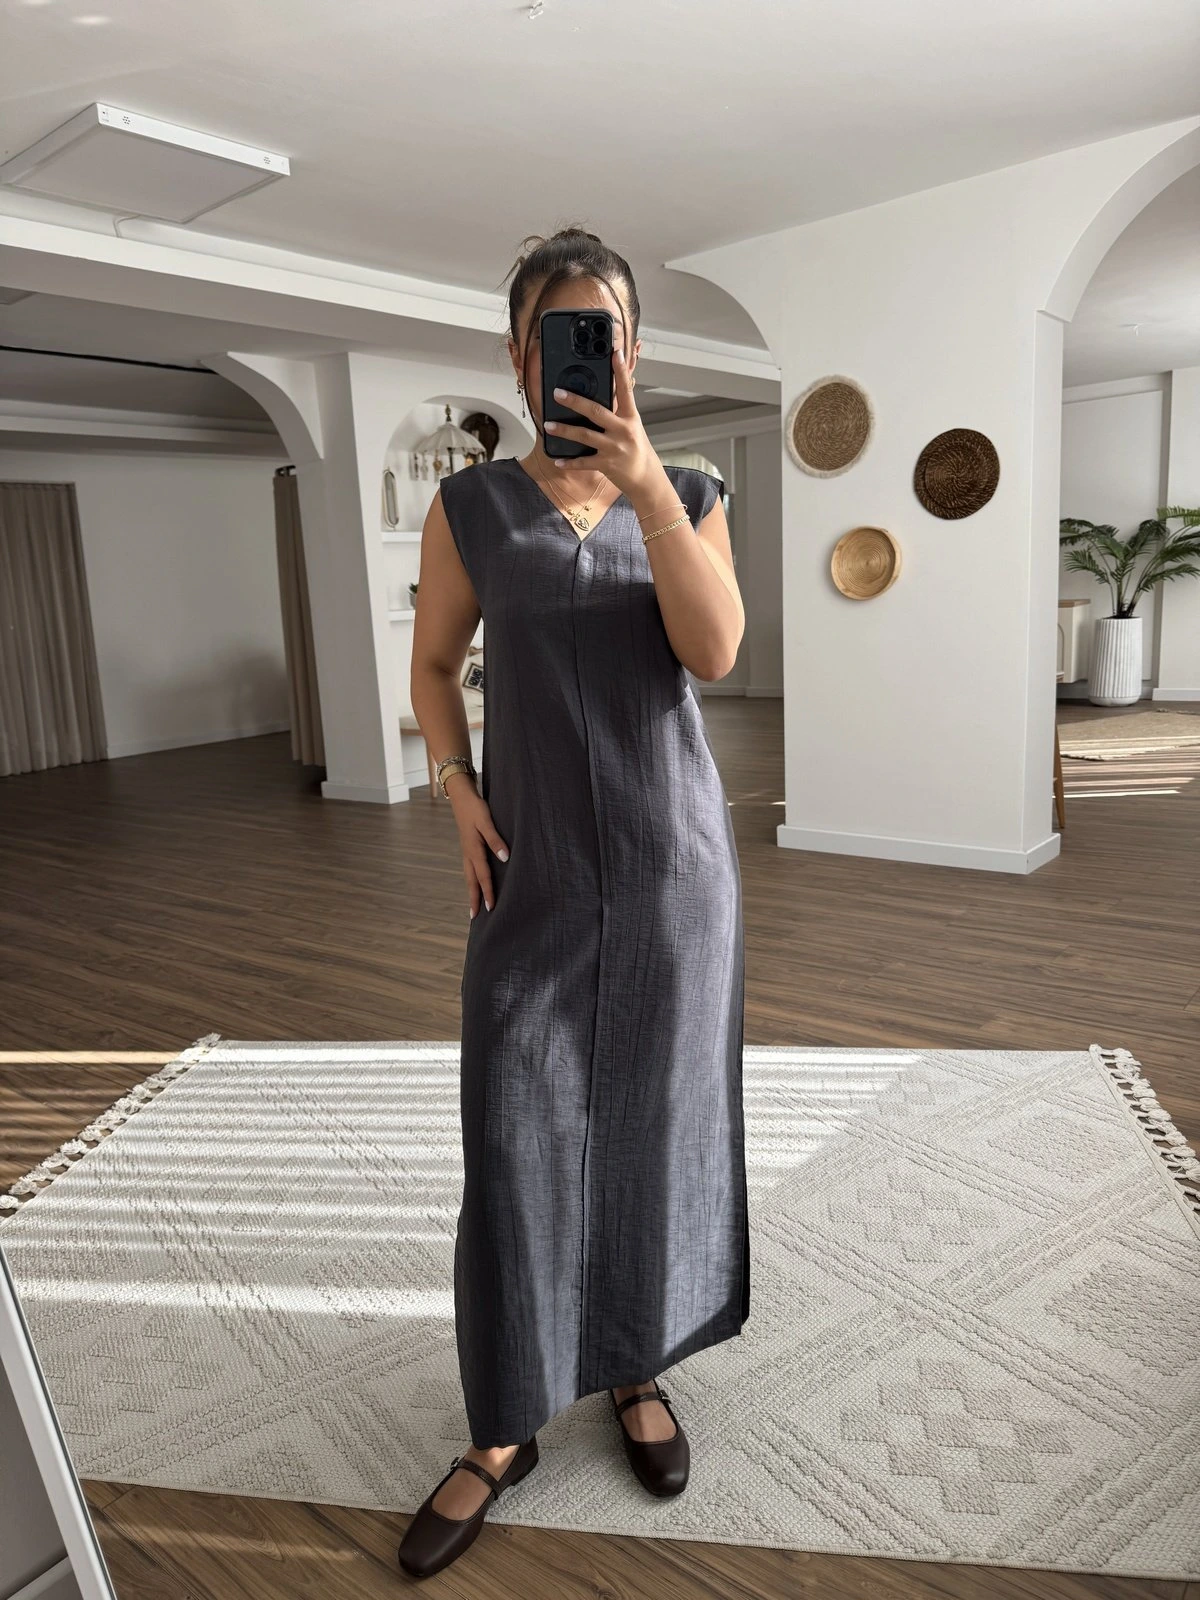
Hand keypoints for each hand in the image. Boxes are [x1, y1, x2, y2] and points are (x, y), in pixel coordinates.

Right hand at [448, 780, 508, 915]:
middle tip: (475, 917)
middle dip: (474, 899)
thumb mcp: (487, 821)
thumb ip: (495, 840)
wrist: (461, 797)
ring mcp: (466, 852)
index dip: (488, 892)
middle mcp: (468, 854)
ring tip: (473, 906)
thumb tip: (505, 857)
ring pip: (469, 877)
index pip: (483, 876)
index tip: (491, 908)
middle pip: (471, 882)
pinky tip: (475, 884)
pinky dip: (472, 880)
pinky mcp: (468, 848)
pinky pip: (470, 869)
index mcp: (474, 850)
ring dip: (472, 892)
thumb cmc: (476, 808)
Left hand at [543, 348, 663, 501]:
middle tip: (558, 393)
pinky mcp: (606, 464)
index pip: (626, 389)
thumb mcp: (632, 425)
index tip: (615, 353)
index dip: (621, 371)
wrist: (645, 478)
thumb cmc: (637, 448)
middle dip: (575, 402)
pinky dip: (569, 462)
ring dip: (564, 430)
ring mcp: (614, 448)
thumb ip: (619, 409)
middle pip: (596, 412)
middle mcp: (623, 430)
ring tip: (548, 424)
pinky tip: (558, 460)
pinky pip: (583, 462)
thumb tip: (608, 390)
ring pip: (584, 436)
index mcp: (630, 417)